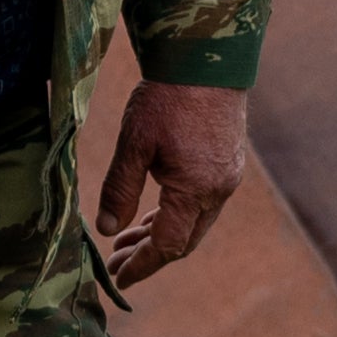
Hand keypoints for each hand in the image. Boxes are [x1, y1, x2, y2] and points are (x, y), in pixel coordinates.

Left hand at [96, 78, 252, 280]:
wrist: (207, 58)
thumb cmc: (167, 97)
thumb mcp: (134, 144)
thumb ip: (121, 190)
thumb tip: (107, 230)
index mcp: (195, 189)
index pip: (168, 246)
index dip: (142, 265)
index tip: (119, 279)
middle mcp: (218, 190)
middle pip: (185, 240)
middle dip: (149, 255)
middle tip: (116, 261)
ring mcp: (228, 177)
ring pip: (195, 222)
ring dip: (161, 234)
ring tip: (126, 239)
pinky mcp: (229, 163)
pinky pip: (203, 203)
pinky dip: (177, 214)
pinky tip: (154, 212)